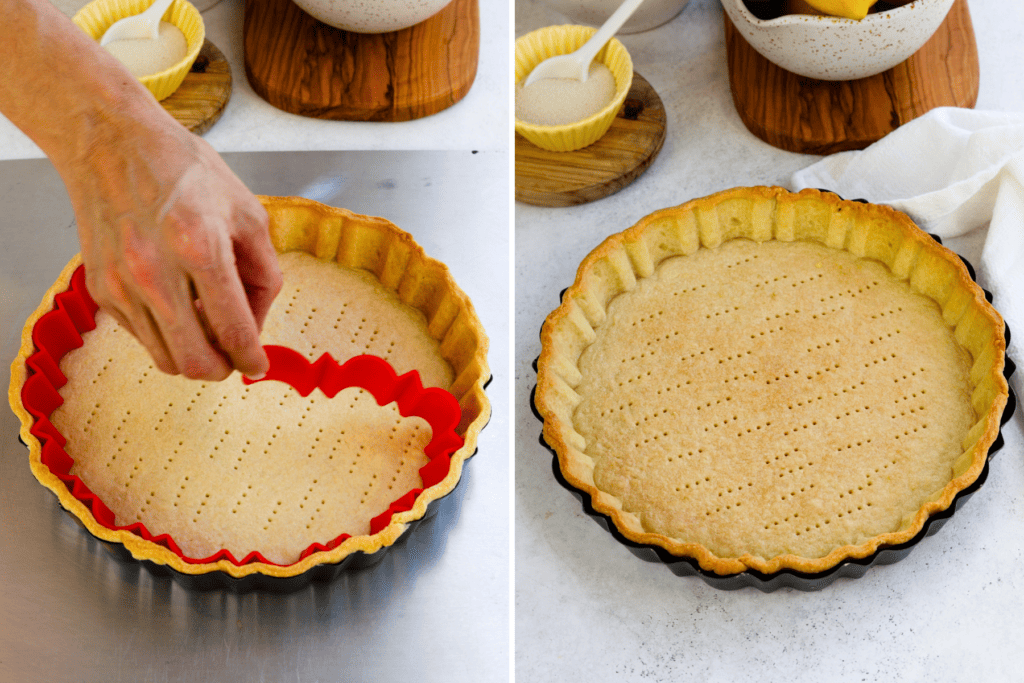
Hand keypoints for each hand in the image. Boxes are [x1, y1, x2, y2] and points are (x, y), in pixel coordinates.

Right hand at [64, 116, 282, 380]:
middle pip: (195, 361)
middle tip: (234, 357)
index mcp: (200, 248)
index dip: (251, 359)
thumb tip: (258, 327)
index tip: (257, 366)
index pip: (233, 330)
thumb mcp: (248, 214)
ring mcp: (121, 283)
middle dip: (222, 369)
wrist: (111, 142)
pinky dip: (166, 334)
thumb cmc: (185, 171)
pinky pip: (141, 337)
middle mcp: (155, 272)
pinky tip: (178, 305)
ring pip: (165, 358)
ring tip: (207, 324)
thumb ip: (264, 275)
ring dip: (194, 354)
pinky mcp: (99, 289)